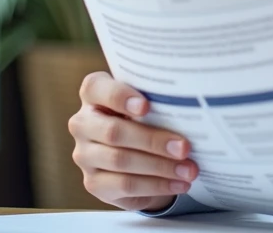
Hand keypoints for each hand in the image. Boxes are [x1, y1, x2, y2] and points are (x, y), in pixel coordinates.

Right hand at [69, 71, 199, 211]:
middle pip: (113, 131)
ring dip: (160, 167)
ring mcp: (85, 154)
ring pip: (121, 161)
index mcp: (93, 94)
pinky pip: (125, 185)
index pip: (96, 88)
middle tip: (184, 147)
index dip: (120, 96)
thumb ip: (157, 100)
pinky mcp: (94, 182)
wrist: (136, 154)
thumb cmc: (146, 117)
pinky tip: (178, 183)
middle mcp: (82, 123)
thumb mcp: (149, 103)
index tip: (146, 106)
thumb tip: (190, 108)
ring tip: (189, 169)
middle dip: (153, 140)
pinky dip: (156, 185)